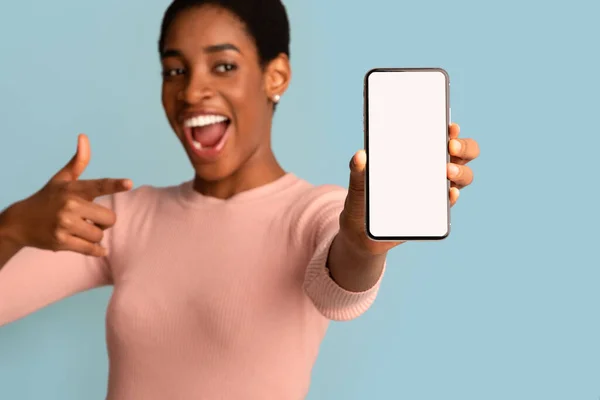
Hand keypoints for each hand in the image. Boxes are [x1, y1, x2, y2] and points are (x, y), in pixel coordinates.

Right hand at [4, 134, 131, 256]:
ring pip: (99, 235)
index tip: (129, 183)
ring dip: (96, 235)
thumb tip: (84, 136)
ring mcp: (64, 224)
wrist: (19, 222)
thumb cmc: (47, 198)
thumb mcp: (61, 179)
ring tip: (82, 230)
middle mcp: (69, 205)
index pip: (98, 186)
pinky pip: (90, 249)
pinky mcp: (60, 242)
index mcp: (72, 189)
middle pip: (109, 218)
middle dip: (104, 221)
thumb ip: (78, 162)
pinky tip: (99, 249)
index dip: (115, 185)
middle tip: (91, 219)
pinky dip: (97, 250)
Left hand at [339, 122, 478, 255]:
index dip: (452, 131)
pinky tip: (449, 194)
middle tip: (450, 146)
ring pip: (463, 178)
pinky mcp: (434, 213)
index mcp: (419, 154)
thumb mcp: (358, 183)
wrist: (362, 233)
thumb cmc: (364, 199)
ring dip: (460, 172)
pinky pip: (449, 204)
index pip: (444, 137)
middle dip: (463, 147)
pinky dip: (452, 198)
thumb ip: (357, 170)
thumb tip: (360, 156)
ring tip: (447, 171)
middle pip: (463, 154)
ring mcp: (436, 191)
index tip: (449, 127)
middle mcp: (434, 170)